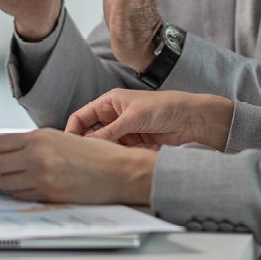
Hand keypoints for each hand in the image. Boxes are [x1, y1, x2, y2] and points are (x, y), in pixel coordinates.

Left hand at [0, 127, 156, 204]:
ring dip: (2, 183)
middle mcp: (37, 154)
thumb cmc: (96, 156)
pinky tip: (23, 189)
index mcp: (39, 137)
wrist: (119, 172)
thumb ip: (34, 144)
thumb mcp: (61, 139)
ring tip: (7, 181)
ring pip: (5, 182)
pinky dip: (17, 193)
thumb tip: (8, 152)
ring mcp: (41, 175)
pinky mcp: (48, 193)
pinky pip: (21, 195)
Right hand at [66, 88, 234, 151]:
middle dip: (92, 144)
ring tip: (117, 155)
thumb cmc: (164, 107)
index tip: (69, 146)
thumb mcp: (132, 118)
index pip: (81, 116)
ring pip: (107, 145)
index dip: (73, 130)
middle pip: (92, 133)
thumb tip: (88, 143)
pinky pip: (122, 151)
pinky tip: (135, 153)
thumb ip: (109, 132)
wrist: (191, 119)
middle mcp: (114, 116)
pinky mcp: (135, 142)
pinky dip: (125, 155)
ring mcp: (124, 130)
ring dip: (111, 151)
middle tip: (90, 157)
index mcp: (109, 102)